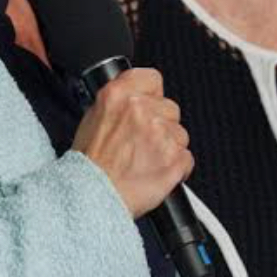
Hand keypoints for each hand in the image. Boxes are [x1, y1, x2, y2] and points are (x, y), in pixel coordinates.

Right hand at [71, 68, 193, 217]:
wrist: (92, 197)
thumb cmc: (89, 165)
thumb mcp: (92, 117)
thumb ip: (118, 101)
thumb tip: (135, 96)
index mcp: (118, 95)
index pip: (153, 79)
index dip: (152, 95)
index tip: (150, 105)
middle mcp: (140, 110)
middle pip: (170, 108)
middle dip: (161, 125)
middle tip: (141, 142)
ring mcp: (159, 133)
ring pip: (179, 134)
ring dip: (168, 147)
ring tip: (145, 161)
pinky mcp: (174, 158)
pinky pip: (186, 158)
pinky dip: (176, 168)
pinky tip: (155, 173)